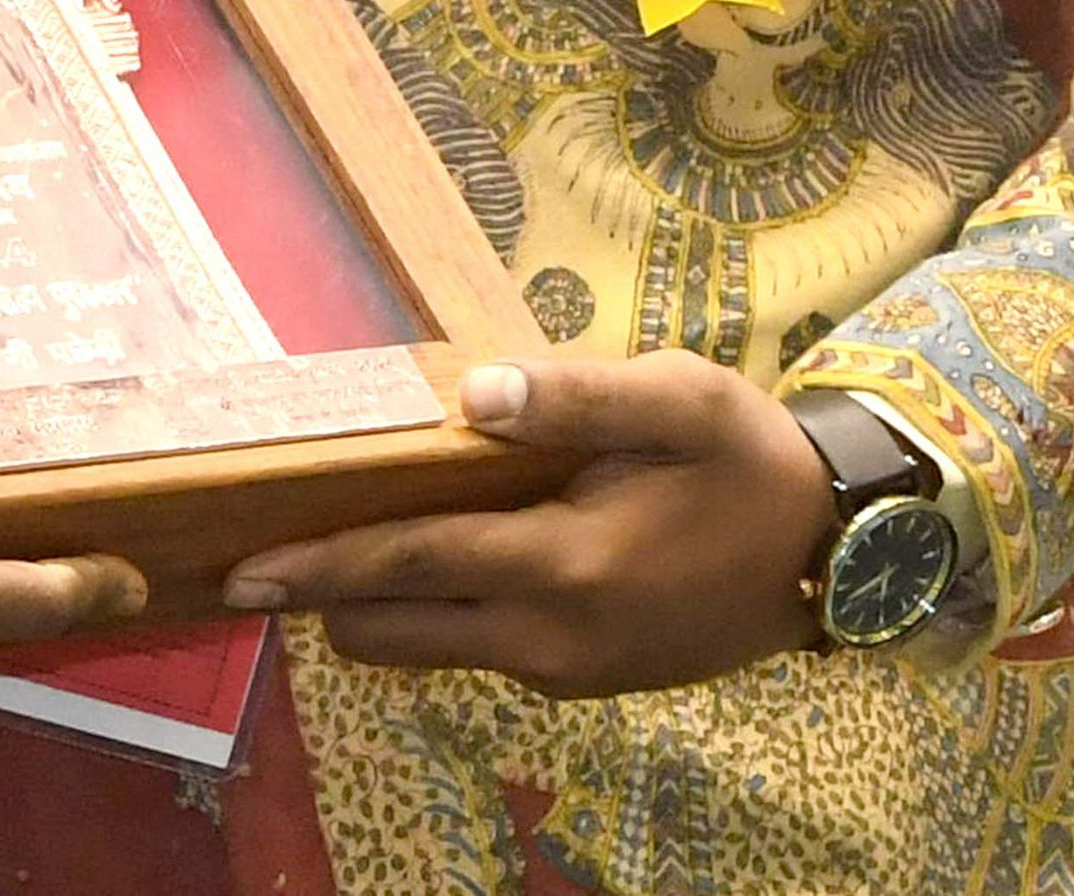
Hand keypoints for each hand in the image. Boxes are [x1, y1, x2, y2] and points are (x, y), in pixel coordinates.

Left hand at [216, 355, 829, 698]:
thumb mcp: (678, 400)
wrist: (832, 552)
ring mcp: (566, 669)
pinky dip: (436, 612)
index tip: (241, 572)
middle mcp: (551, 635)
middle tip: (260, 552)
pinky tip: (436, 554)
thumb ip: (575, 397)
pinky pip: (480, 649)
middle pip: (394, 631)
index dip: (318, 566)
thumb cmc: (748, 459)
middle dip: (324, 596)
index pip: (409, 566)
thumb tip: (474, 395)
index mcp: (566, 565)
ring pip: (431, 649)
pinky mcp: (583, 680)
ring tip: (339, 542)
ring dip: (378, 606)